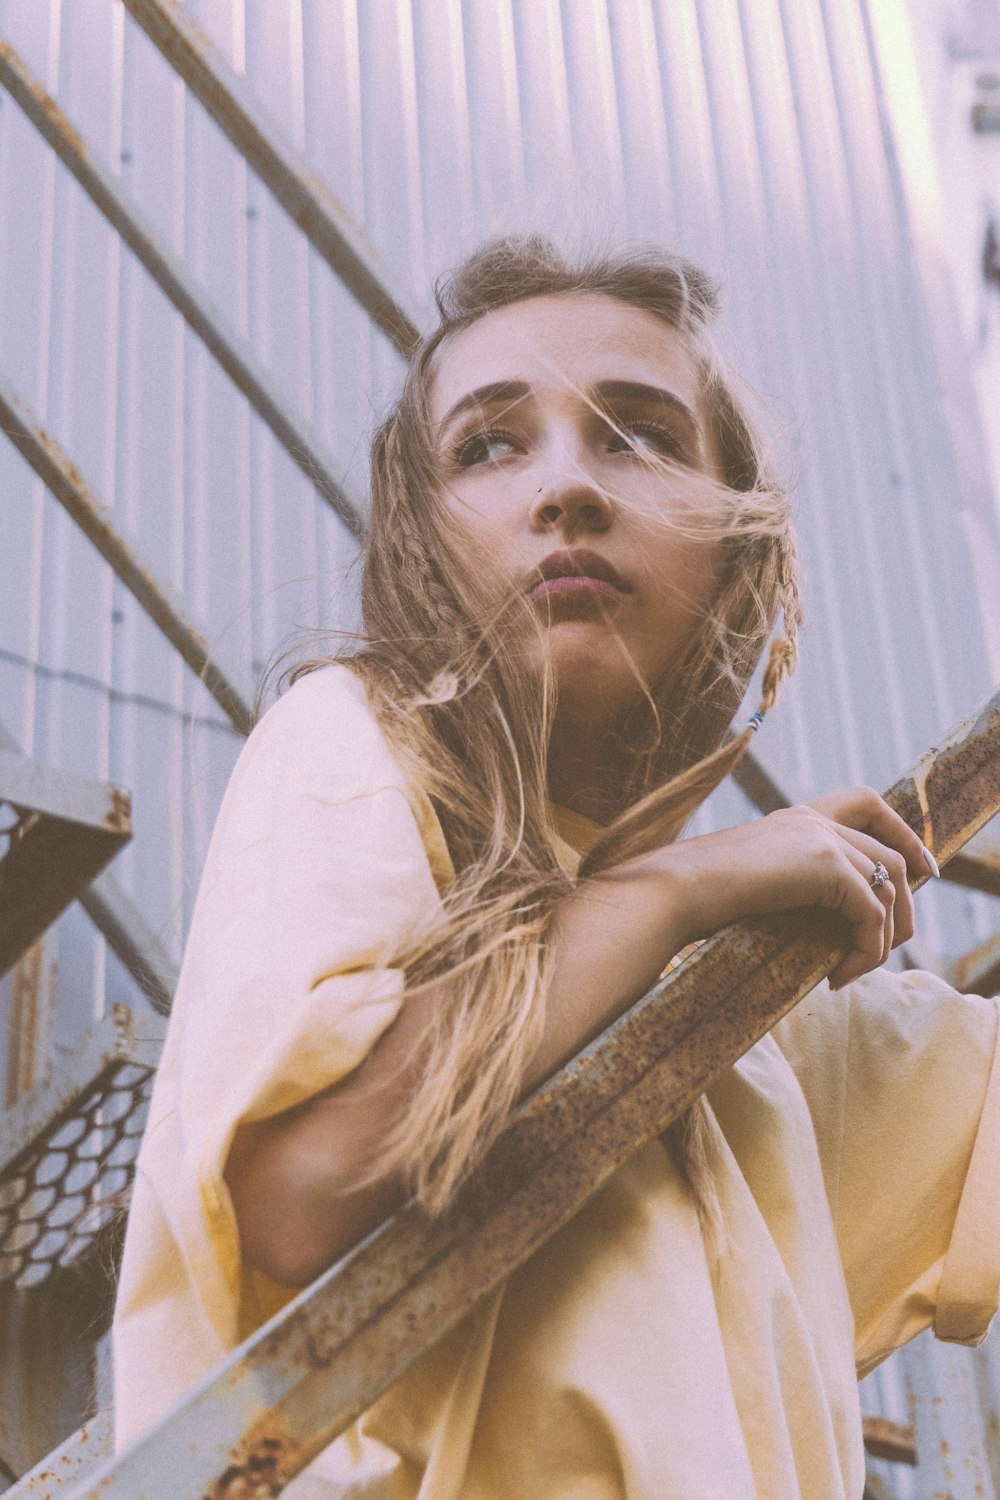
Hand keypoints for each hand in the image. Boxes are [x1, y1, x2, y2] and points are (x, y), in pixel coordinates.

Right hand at [650, 787, 935, 989]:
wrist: (674, 892)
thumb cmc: (695, 898)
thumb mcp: (753, 884)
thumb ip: (790, 887)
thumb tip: (820, 927)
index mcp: (796, 817)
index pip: (867, 802)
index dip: (902, 831)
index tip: (924, 867)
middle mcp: (815, 820)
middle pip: (892, 854)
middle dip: (907, 901)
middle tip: (894, 942)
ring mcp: (823, 839)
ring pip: (890, 886)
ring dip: (884, 937)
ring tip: (854, 969)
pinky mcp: (827, 867)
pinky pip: (871, 915)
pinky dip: (866, 951)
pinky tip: (837, 975)